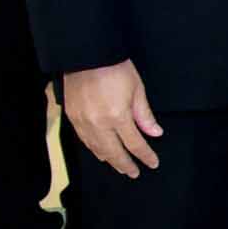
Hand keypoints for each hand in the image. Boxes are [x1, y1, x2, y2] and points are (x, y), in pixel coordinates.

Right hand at [63, 59, 162, 177]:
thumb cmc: (115, 68)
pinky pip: (84, 140)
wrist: (86, 55)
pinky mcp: (72, 117)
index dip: (145, 155)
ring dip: (109, 160)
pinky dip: (94, 149)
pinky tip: (100, 153)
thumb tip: (155, 133)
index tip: (153, 163)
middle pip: (114, 152)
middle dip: (126, 164)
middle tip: (134, 173)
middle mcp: (98, 124)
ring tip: (119, 166)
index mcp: (117, 116)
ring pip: (97, 149)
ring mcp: (83, 122)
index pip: (135, 144)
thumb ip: (144, 115)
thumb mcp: (137, 89)